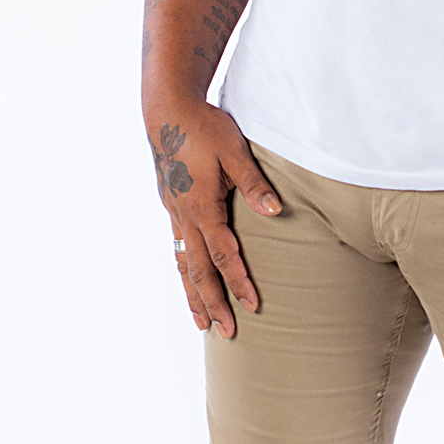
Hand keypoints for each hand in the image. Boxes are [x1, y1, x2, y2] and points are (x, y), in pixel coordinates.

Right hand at [148, 103, 279, 336]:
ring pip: (183, 264)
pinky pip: (177, 248)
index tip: (252, 305)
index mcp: (202, 207)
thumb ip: (254, 184)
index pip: (223, 254)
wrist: (167, 111)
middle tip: (226, 332)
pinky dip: (183, 271)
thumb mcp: (234, 151)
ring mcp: (174, 213)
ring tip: (201, 323)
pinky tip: (188, 281)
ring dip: (193, 295)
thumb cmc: (204, 128)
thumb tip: (276, 212)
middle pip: (198, 271)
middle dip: (213, 303)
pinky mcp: (172, 207)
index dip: (238, 282)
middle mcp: (184, 216)